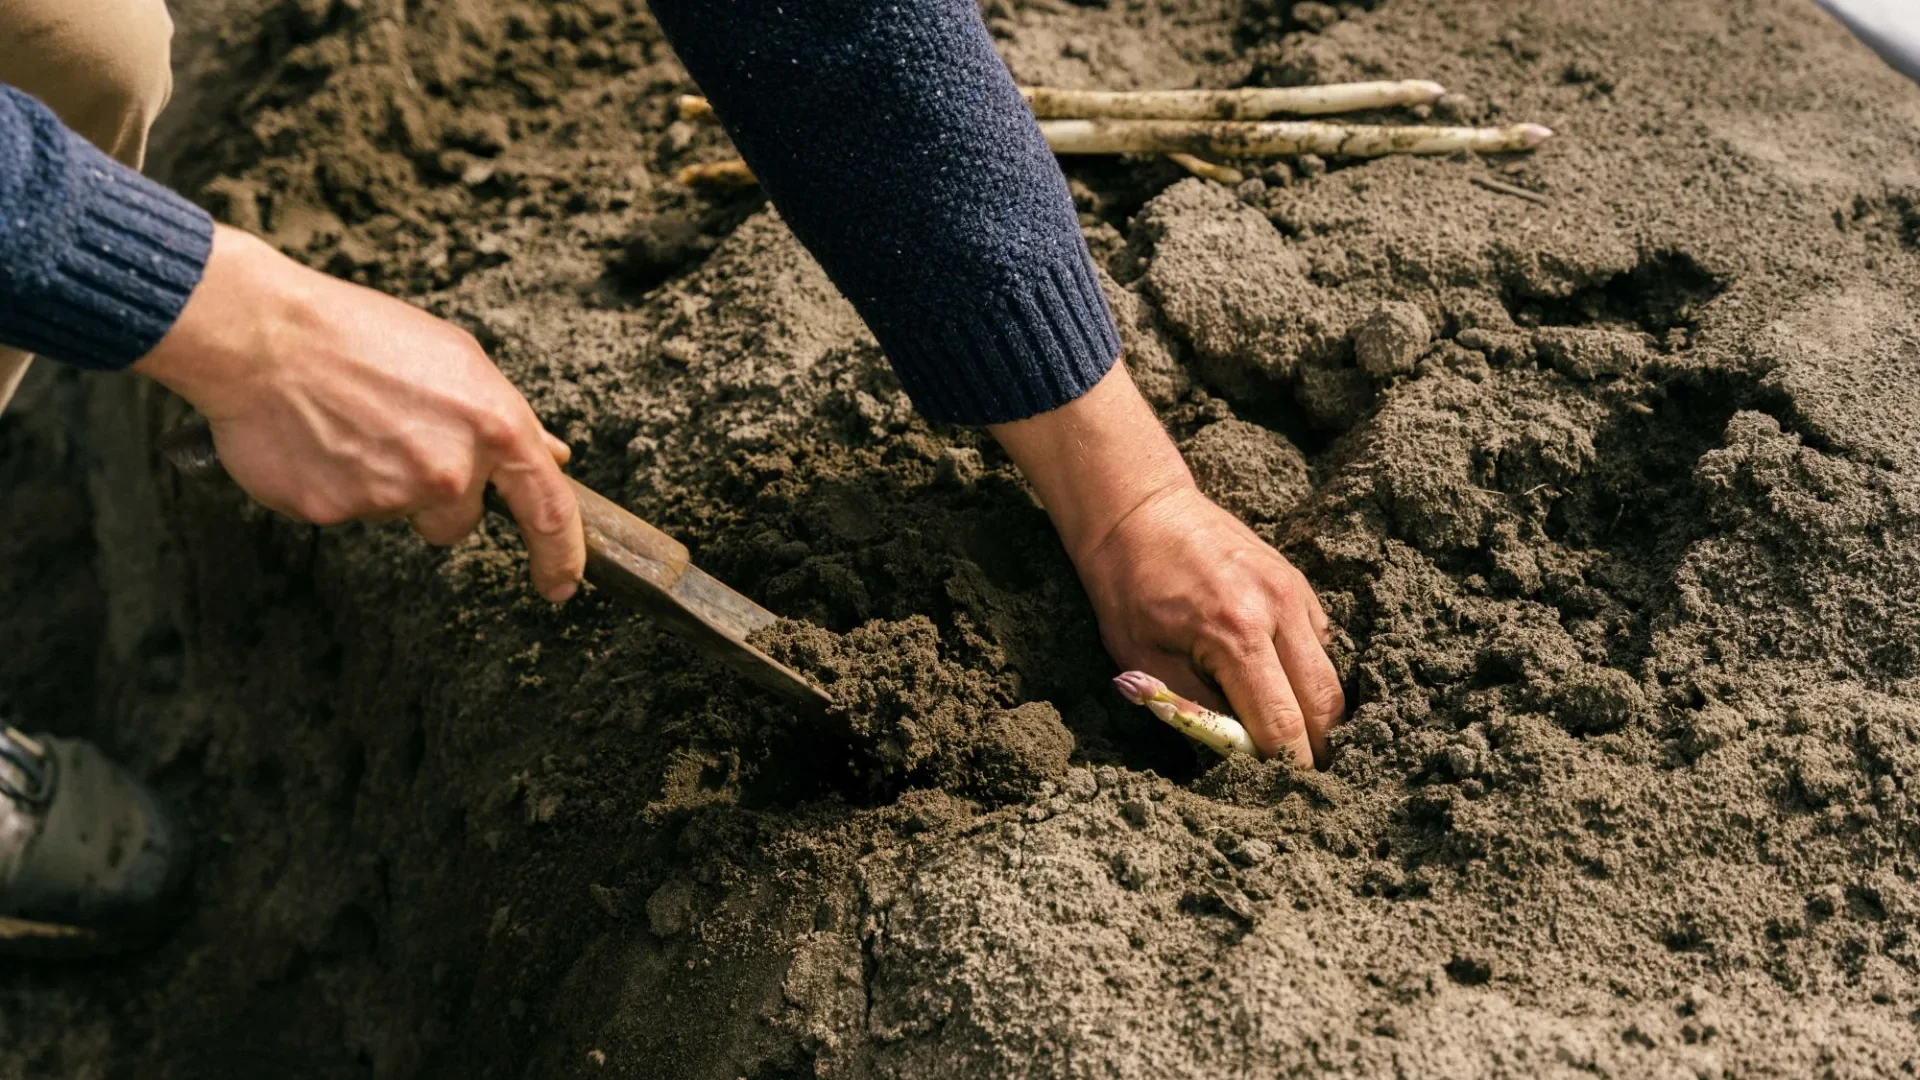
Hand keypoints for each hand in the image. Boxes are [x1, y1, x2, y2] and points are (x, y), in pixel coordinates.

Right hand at [133, 225, 585, 601]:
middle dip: (437, 495)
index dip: (561, 554)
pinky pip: (346, 512)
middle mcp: (451, 469)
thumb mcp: (457, 359)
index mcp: (494, 426)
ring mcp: (392, 496)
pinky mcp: (334, 512)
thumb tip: (549, 458)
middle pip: (459, 521)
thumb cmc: (361, 333)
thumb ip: (505, 419)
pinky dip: (334, 485)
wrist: (263, 334)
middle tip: (398, 437)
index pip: (549, 509)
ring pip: (401, 515)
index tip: (562, 582)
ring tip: (352, 426)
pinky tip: (317, 439)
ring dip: (384, 485)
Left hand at [990, 365, 1342, 765]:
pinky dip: (1307, 673)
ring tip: (1293, 739)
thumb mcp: (1141, 659)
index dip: (1288, 767)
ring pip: (1330, 676)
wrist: (1138, 511)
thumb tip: (1232, 756)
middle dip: (1318, 749)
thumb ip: (1192, 711)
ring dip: (1317, 713)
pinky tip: (1278, 682)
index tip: (1288, 796)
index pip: (1282, 724)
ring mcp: (1296, 593)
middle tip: (1303, 780)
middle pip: (1325, 705)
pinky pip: (1320, 644)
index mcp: (1235, 635)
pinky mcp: (1298, 583)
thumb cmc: (1127, 588)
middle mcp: (1278, 611)